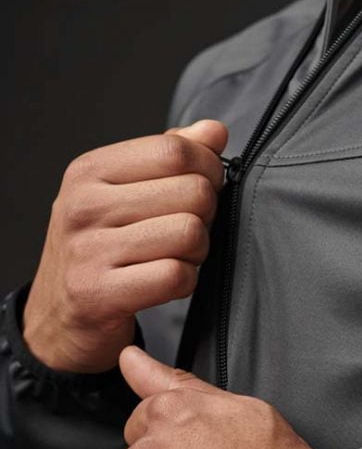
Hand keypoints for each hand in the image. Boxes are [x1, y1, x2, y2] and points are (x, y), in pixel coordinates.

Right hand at [23, 120, 227, 372]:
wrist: (59, 316)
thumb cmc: (100, 247)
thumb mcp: (124, 191)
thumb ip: (170, 156)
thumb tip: (214, 131)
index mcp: (90, 170)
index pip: (174, 150)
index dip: (208, 169)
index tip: (204, 187)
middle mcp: (84, 205)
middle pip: (192, 191)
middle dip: (206, 214)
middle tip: (187, 229)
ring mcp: (88, 250)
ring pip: (190, 233)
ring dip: (198, 251)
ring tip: (177, 255)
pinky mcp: (98, 295)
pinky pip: (176, 276)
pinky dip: (186, 281)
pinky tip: (167, 281)